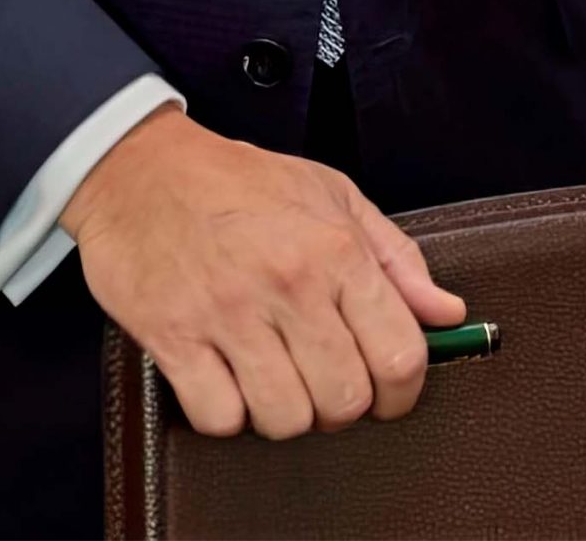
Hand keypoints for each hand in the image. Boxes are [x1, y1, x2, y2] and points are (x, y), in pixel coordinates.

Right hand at [60, 102, 466, 439]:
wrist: (138, 166)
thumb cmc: (236, 180)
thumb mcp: (331, 194)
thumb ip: (396, 257)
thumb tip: (446, 312)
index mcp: (333, 248)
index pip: (400, 356)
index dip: (401, 389)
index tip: (387, 388)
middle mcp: (287, 282)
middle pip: (344, 400)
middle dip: (339, 403)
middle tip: (320, 376)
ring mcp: (228, 313)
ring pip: (285, 418)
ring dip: (282, 411)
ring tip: (271, 374)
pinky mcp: (174, 336)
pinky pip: (220, 419)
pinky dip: (226, 411)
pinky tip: (225, 375)